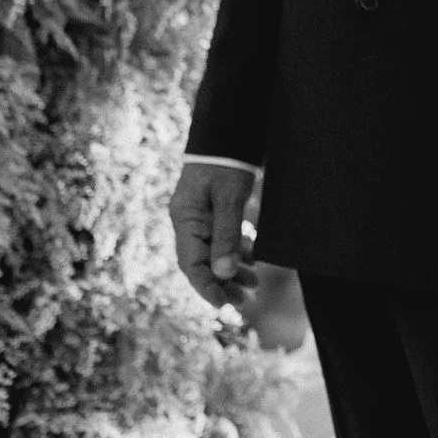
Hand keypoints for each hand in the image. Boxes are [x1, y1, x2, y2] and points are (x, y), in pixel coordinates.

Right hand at [170, 161, 258, 306]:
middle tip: (243, 304)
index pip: (191, 264)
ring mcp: (198, 216)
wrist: (227, 130)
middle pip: (201, 263)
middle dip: (221, 285)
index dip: (206, 288)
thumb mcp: (229, 199)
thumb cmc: (227, 162)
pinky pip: (220, 238)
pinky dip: (235, 252)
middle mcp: (187, 221)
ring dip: (230, 271)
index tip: (223, 307)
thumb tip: (224, 274)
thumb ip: (226, 237)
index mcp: (185, 220)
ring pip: (212, 252)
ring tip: (253, 287)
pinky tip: (251, 262)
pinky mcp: (211, 210)